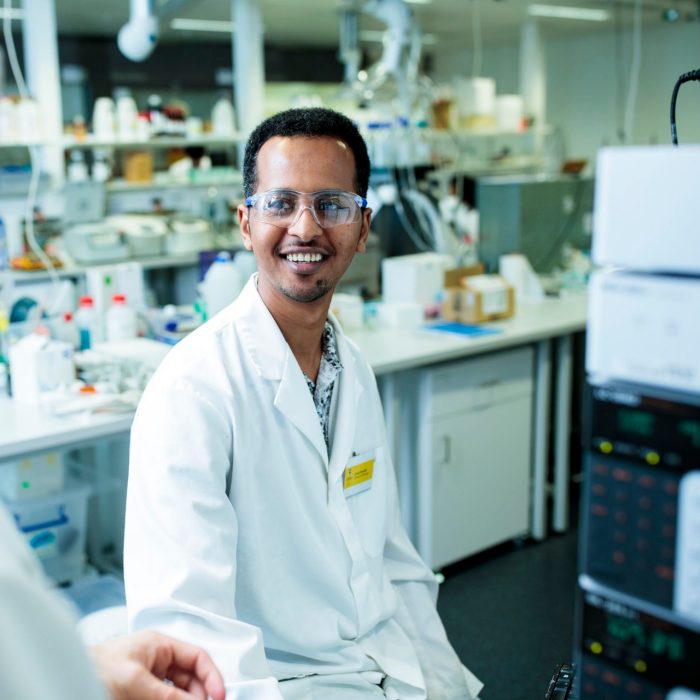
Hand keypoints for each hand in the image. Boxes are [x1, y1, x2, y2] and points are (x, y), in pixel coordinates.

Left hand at [89, 630, 225, 699]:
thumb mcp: (134, 681)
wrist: (61, 679)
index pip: (197, 658)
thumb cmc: (90, 669)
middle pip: (190, 680)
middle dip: (199, 695)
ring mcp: (147, 681)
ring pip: (177, 694)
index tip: (219, 697)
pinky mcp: (137, 696)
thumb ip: (167, 695)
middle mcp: (156, 662)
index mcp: (159, 646)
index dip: (212, 677)